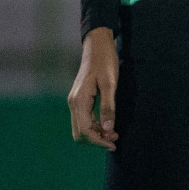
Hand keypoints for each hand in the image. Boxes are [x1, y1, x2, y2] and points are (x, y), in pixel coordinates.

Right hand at [68, 27, 118, 149]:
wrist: (97, 46)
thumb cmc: (105, 62)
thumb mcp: (110, 84)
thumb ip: (108, 107)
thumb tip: (109, 129)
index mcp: (79, 101)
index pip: (85, 131)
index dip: (99, 141)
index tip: (114, 143)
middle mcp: (73, 103)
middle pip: (80, 133)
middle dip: (96, 140)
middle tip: (115, 140)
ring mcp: (75, 102)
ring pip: (81, 128)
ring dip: (96, 134)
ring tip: (114, 134)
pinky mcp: (79, 99)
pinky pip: (83, 120)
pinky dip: (94, 126)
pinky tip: (107, 124)